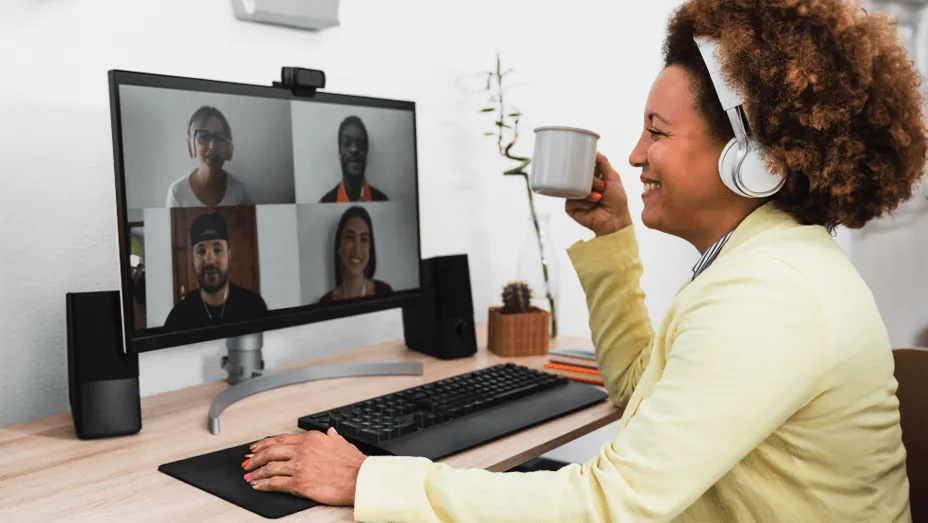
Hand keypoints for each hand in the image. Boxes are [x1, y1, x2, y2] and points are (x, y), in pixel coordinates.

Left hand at [242, 428, 367, 504]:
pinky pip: (275, 483)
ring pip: (270, 468)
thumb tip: (330, 432)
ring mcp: (299, 467)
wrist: (360, 479)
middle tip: (248, 462)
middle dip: (255, 457)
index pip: (280, 439)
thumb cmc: (353, 464)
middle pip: (270, 452)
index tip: (256, 447)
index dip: (264, 443)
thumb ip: (332, 437)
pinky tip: (258, 486)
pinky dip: (263, 485)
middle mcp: (302, 450)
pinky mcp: (299, 483)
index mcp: (311, 438)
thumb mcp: (342, 443)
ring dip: (257, 473)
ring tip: (250, 476)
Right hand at [566, 152, 631, 236]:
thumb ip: (604, 163)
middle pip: (577, 174)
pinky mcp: (570, 207)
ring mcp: (575, 195)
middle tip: (602, 186)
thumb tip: (594, 150)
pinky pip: (571, 199)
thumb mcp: (613, 177)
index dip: (584, 163)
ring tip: (599, 198)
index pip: (583, 166)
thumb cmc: (616, 201)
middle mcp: (581, 185)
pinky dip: (584, 201)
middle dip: (591, 179)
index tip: (586, 159)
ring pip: (574, 186)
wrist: (615, 220)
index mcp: (590, 178)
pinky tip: (592, 205)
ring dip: (588, 191)